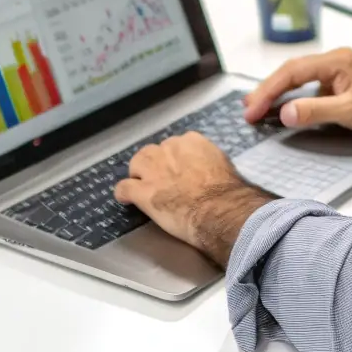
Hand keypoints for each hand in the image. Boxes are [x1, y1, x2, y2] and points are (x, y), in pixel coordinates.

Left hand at [114, 132, 271, 265]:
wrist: (219, 209)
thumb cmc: (228, 191)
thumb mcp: (223, 165)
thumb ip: (209, 162)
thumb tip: (210, 170)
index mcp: (191, 142)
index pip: (177, 144)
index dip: (175, 159)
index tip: (179, 170)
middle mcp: (169, 150)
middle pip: (153, 151)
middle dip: (155, 163)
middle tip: (162, 179)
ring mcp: (153, 170)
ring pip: (136, 163)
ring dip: (138, 173)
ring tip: (141, 184)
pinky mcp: (142, 192)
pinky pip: (123, 188)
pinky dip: (123, 194)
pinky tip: (127, 200)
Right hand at [242, 49, 351, 133]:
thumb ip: (316, 111)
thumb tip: (284, 113)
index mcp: (335, 60)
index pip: (291, 72)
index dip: (267, 91)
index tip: (252, 110)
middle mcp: (335, 60)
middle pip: (292, 72)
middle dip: (268, 91)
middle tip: (248, 111)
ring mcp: (339, 71)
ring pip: (301, 79)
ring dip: (279, 93)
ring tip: (258, 108)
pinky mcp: (343, 82)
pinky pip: (312, 87)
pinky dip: (296, 97)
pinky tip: (288, 109)